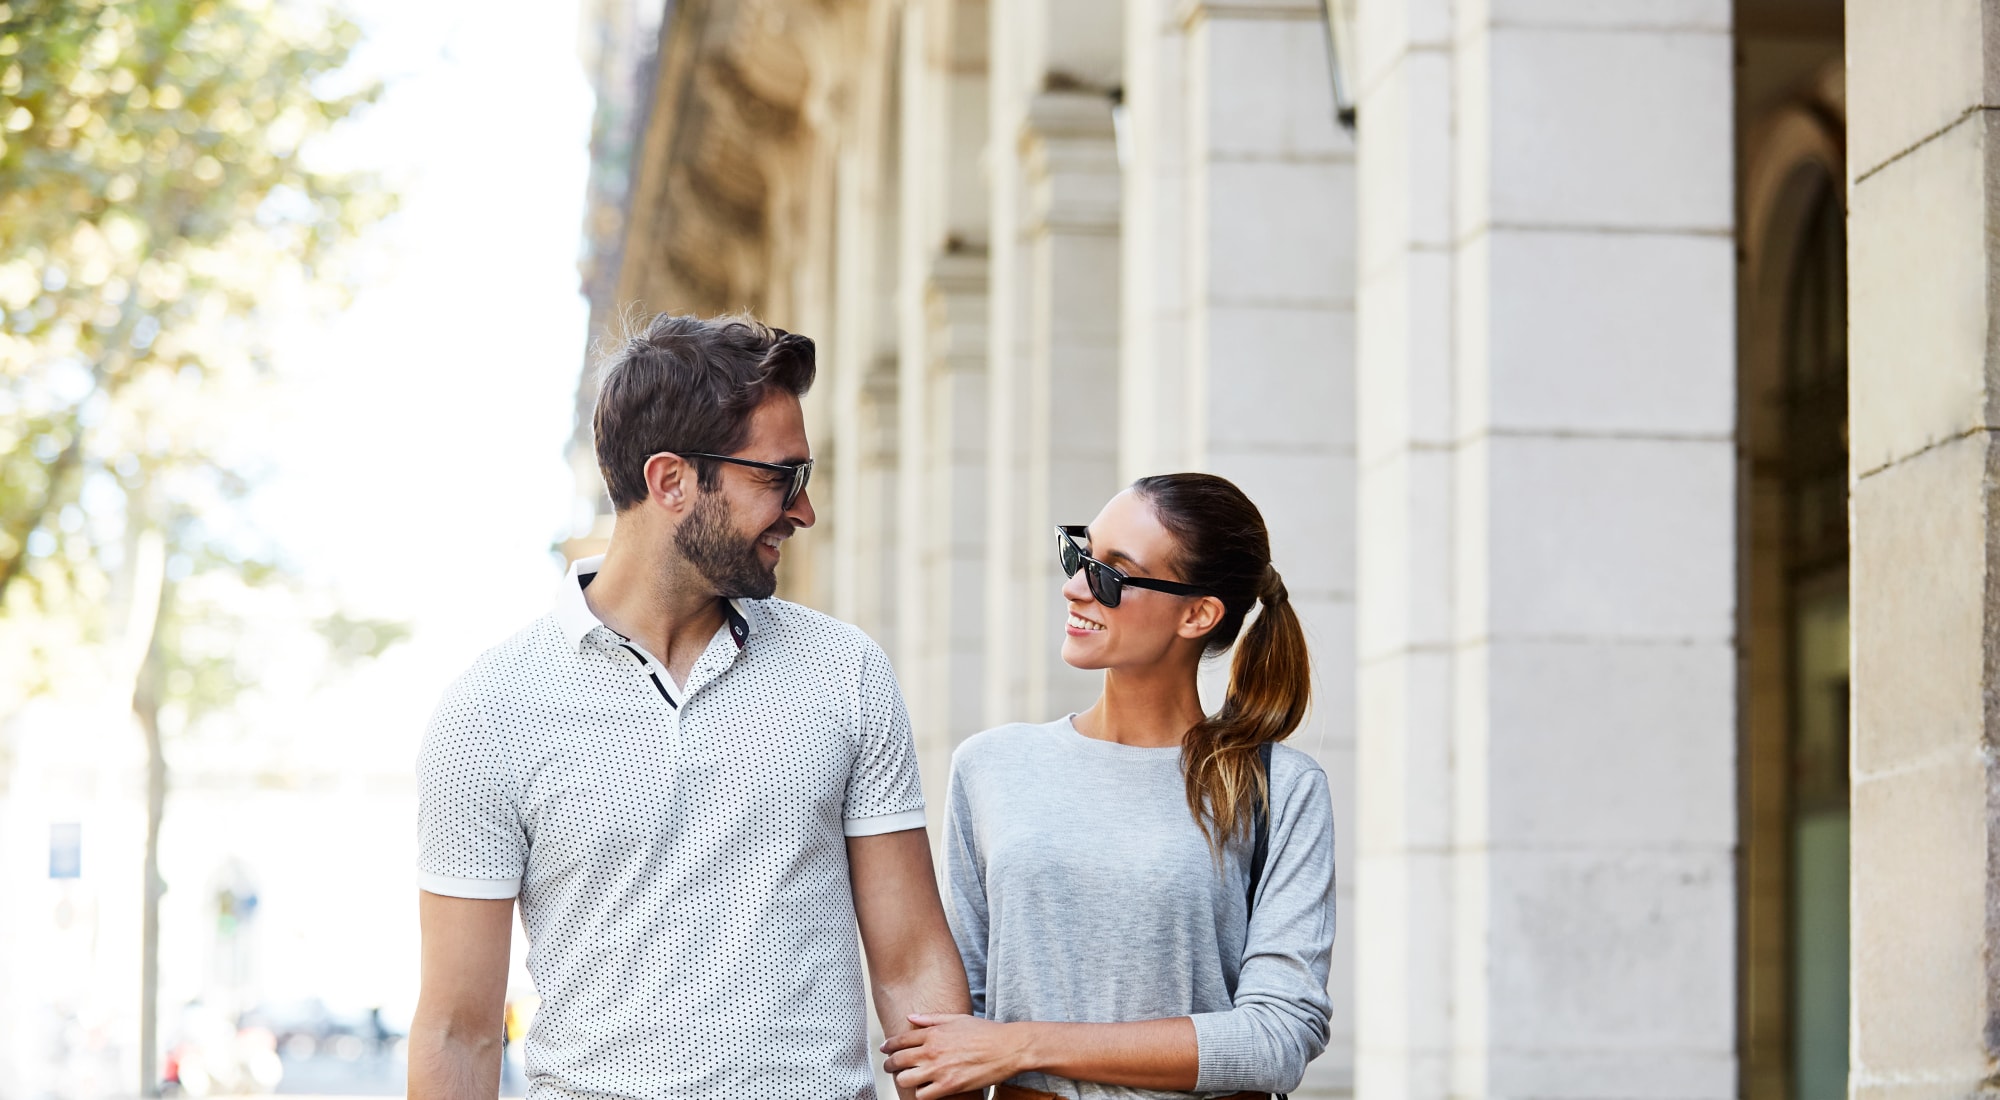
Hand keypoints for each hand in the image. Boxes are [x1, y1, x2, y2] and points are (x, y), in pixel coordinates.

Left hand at [881, 1013, 1025, 1099]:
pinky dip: (921, 1094)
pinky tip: (926, 1090)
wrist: (1008, 1048)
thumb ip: (931, 1018)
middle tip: (890, 1068)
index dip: (888, 1046)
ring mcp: (939, 1069)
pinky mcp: (949, 1086)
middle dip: (890, 1065)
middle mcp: (932, 1050)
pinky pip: (922, 1095)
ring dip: (905, 1080)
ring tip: (908, 1080)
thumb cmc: (986, 1032)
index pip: (900, 1040)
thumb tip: (911, 1017)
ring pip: (905, 1080)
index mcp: (933, 1033)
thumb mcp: (957, 1018)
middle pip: (897, 1061)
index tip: (885, 1050)